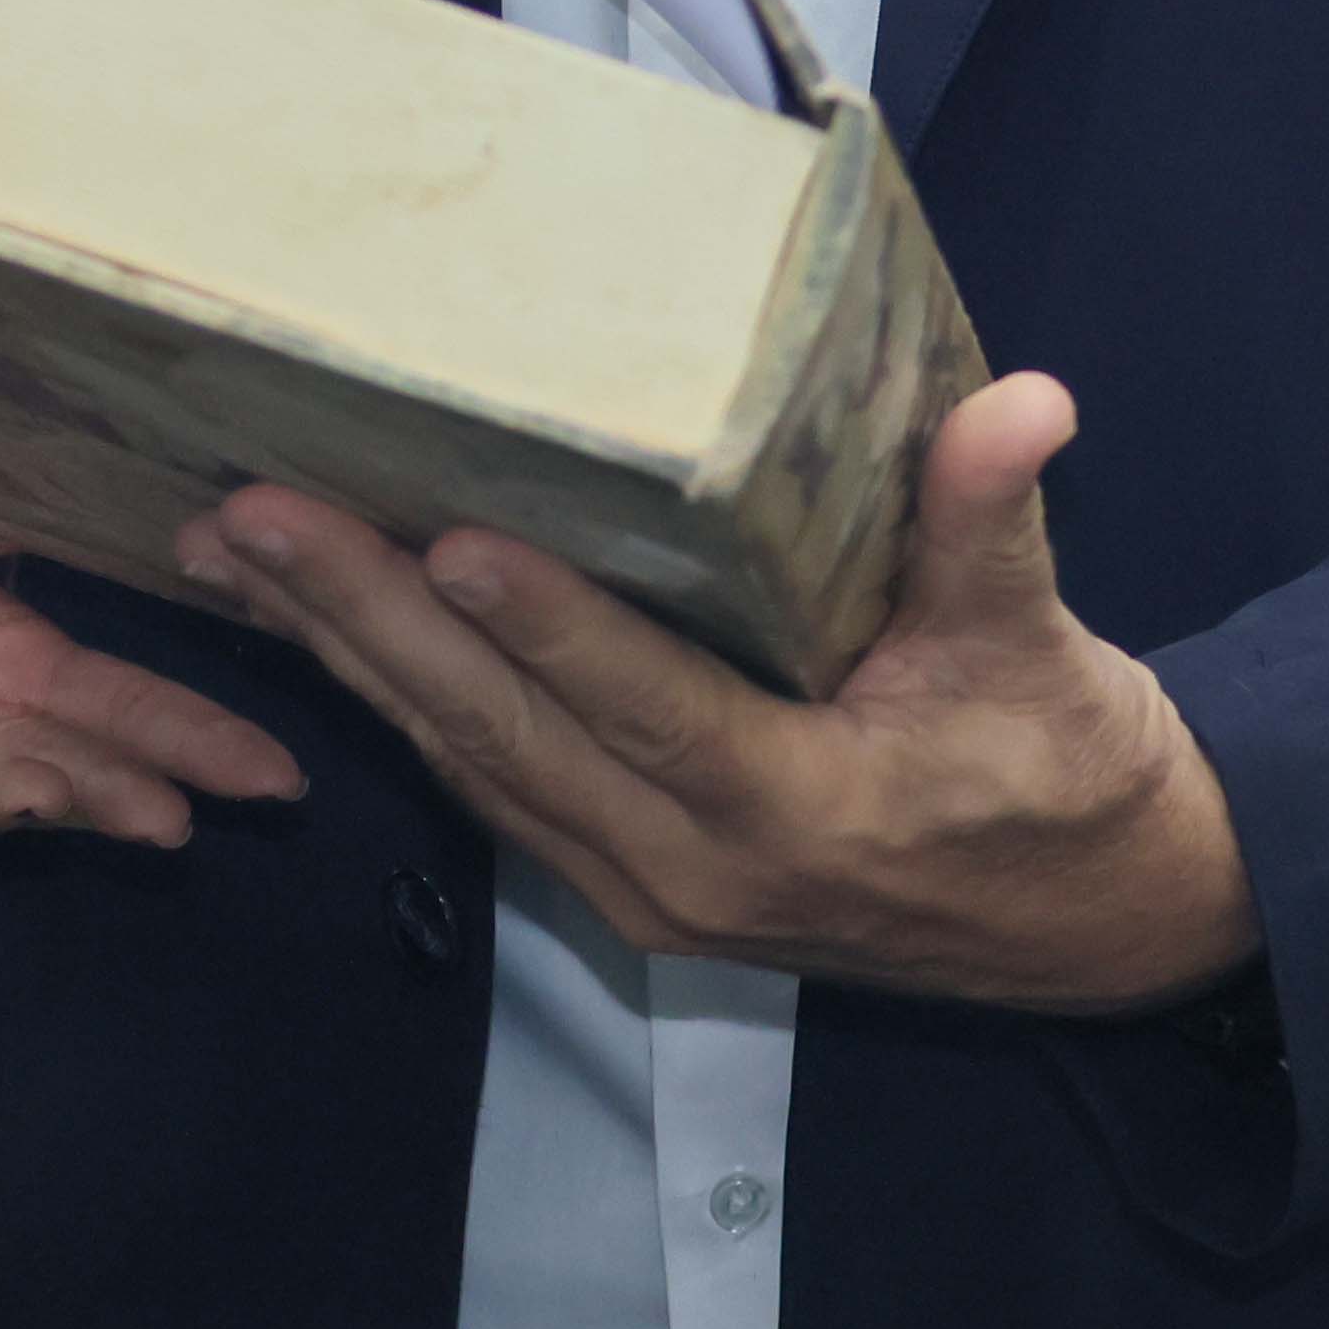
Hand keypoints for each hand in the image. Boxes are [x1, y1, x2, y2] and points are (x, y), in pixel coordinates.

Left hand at [179, 377, 1252, 1013]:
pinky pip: (486, 786)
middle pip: (509, 737)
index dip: (553, 631)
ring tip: (232, 547)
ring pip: (471, 764)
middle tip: (255, 511)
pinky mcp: (624, 882)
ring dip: (347, 657)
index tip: (448, 539)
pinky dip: (394, 701)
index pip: (653, 711)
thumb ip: (995, 526)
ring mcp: (645, 890)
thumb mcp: (1049, 655)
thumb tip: (1023, 403)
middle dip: (371, 621)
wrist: (1096, 926)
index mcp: (800, 813)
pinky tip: (311, 622)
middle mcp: (695, 871)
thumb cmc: (1067, 773)